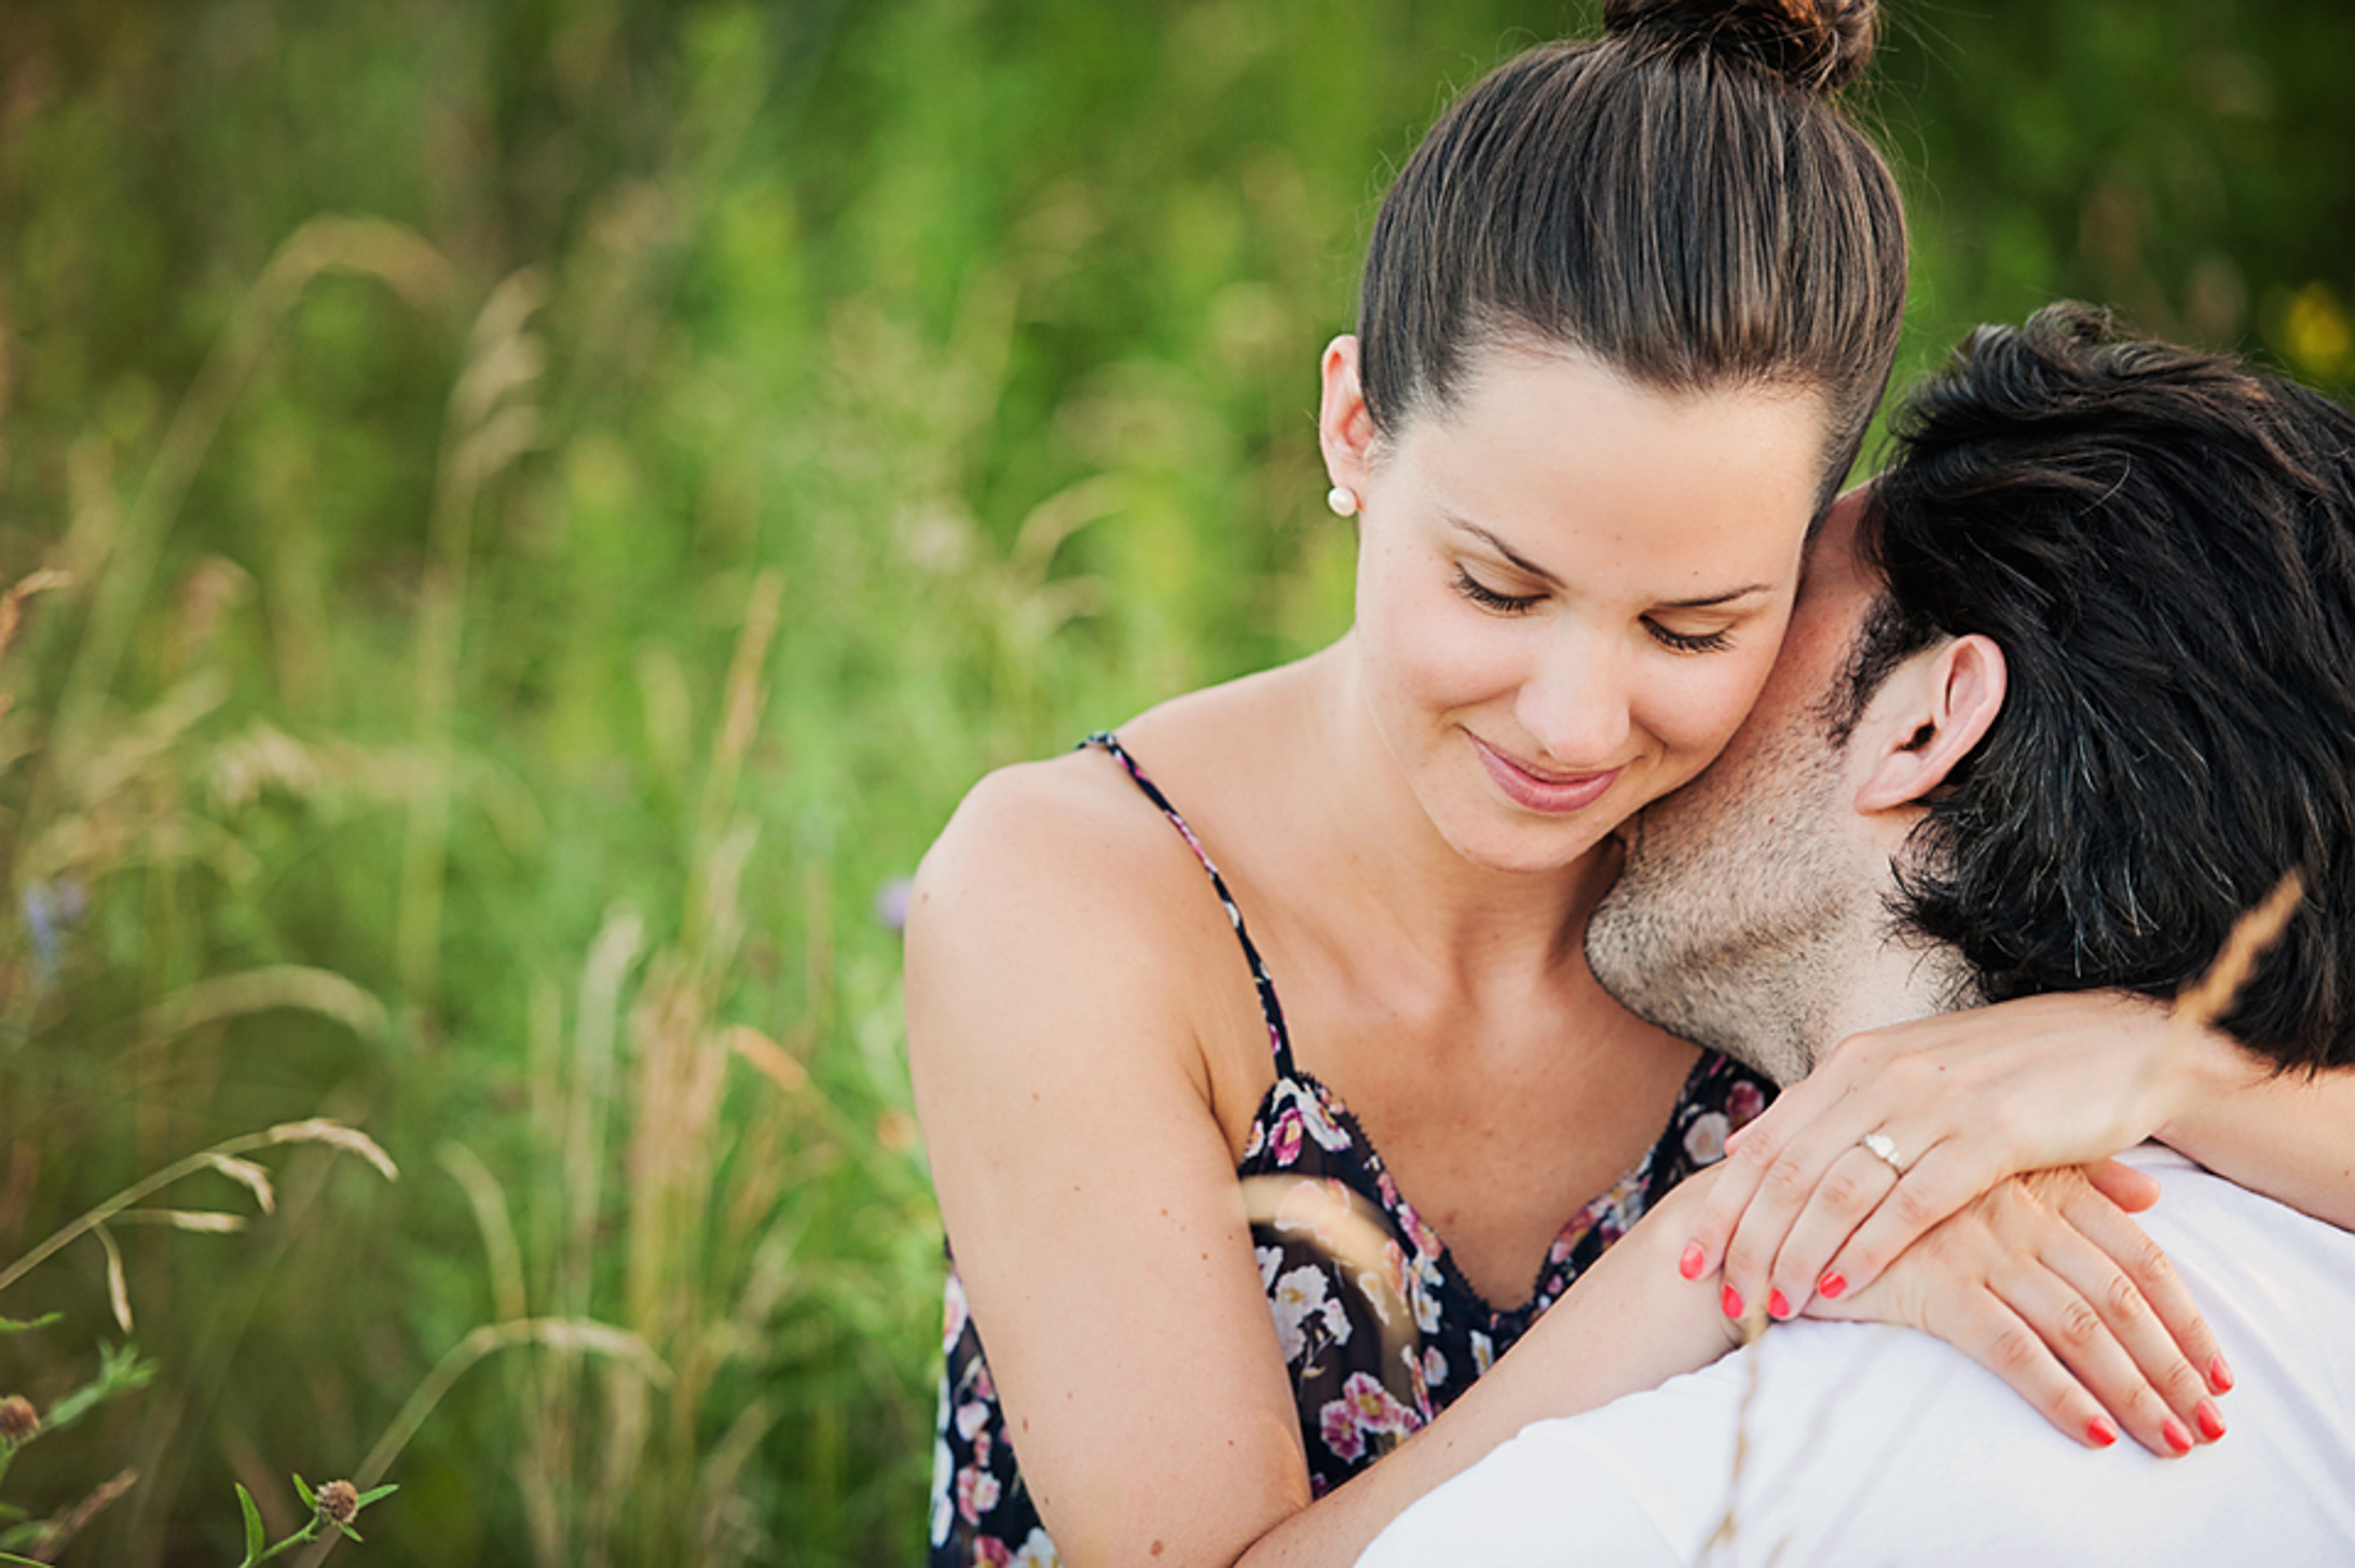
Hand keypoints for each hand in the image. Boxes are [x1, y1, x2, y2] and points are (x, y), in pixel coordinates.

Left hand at [1680, 991, 2225, 1341]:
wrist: (2113, 1042)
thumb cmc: (2002, 1072)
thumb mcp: (1904, 1075)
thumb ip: (1832, 1111)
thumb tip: (1751, 1145)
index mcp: (1853, 1061)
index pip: (1765, 1143)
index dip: (1722, 1204)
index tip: (1688, 1259)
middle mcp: (1881, 1076)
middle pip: (1788, 1173)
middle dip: (1747, 1243)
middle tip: (1725, 1302)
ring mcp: (1935, 1103)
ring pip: (1838, 1191)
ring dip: (1797, 1255)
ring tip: (1772, 1306)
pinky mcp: (1993, 1134)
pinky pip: (1912, 1202)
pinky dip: (1868, 1250)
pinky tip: (1841, 1288)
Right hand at [1804, 1166, 2226, 1456]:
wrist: (1787, 1199)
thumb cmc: (1890, 1192)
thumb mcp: (1990, 1166)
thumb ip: (2070, 1176)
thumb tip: (2150, 1196)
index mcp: (2035, 1178)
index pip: (2138, 1253)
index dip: (2185, 1315)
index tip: (2218, 1369)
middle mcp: (2017, 1209)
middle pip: (2122, 1296)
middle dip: (2174, 1367)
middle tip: (2210, 1423)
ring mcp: (1978, 1244)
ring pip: (2082, 1327)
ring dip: (2136, 1391)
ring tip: (2170, 1440)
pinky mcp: (1934, 1283)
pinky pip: (2015, 1349)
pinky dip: (2061, 1395)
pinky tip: (2095, 1433)